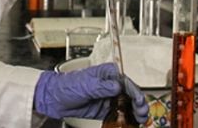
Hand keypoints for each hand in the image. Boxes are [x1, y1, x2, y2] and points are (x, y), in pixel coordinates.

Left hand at [33, 63, 148, 121]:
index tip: (139, 102)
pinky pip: (119, 114)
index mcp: (109, 74)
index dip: (135, 93)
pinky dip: (126, 119)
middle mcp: (111, 85)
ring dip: (135, 112)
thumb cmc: (68, 85)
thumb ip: (103, 87)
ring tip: (141, 119)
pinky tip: (132, 122)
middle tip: (142, 113)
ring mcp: (109, 98)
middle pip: (131, 94)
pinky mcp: (105, 109)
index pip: (127, 83)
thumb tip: (117, 86)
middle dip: (138, 104)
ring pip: (128, 105)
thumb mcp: (86, 85)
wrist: (55, 98)